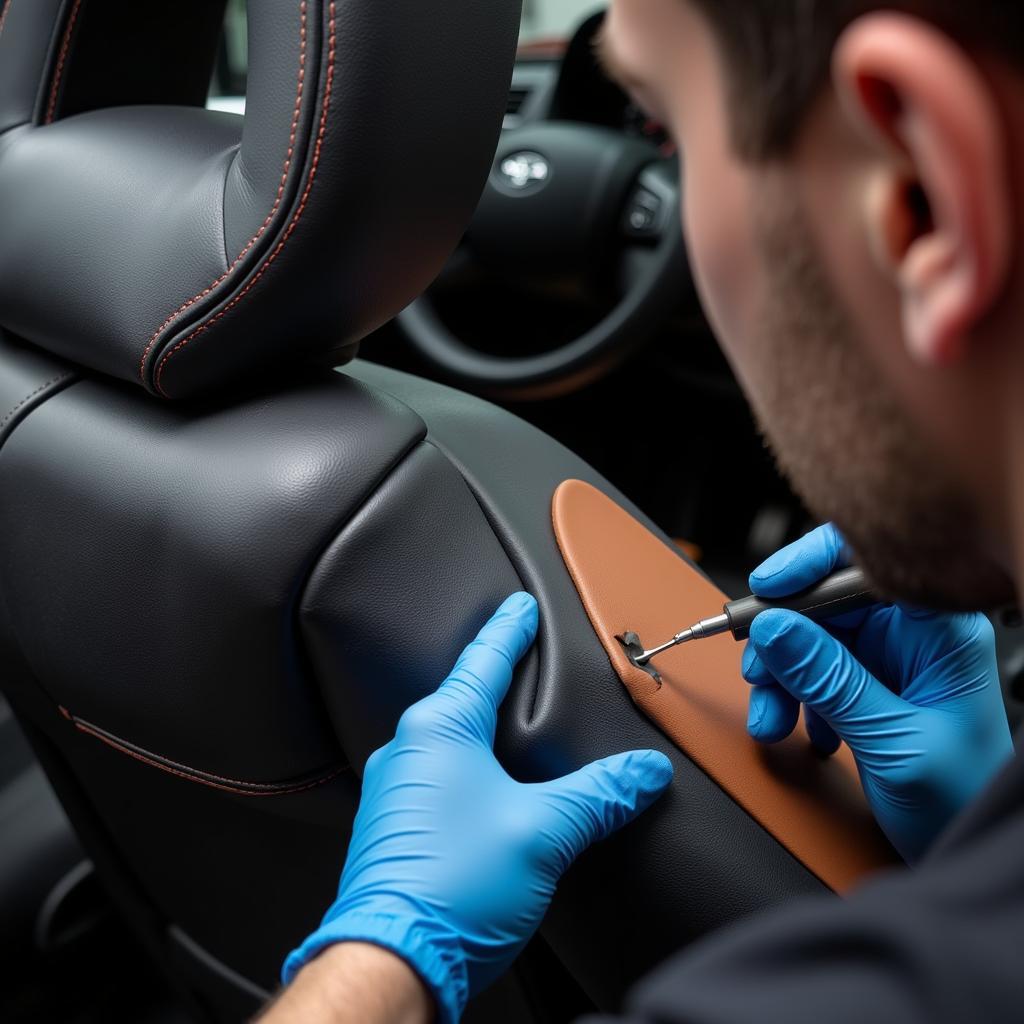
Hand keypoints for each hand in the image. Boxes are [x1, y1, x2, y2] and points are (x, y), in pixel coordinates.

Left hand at [282, 592, 672, 1022]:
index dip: (509, 630)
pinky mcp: (395, 830)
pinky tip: (487, 793)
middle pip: (460, 697)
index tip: (519, 606)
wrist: (392, 964)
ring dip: (480, 730)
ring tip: (509, 725)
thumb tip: (644, 771)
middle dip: (492, 677)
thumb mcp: (544, 830)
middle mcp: (406, 752)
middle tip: (519, 656)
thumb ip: (600, 793)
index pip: (483, 661)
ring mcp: (394, 792)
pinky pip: (436, 780)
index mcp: (438, 730)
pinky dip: (467, 772)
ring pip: (447, 742)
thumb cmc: (452, 889)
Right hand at [743, 524, 1013, 863]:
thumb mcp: (891, 739)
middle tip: (759, 670)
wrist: (967, 846)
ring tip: (773, 718)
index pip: (867, 562)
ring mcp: (887, 660)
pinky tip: (803, 731)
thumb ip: (829, 680)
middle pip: (823, 602)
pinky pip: (810, 673)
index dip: (811, 564)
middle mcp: (910, 636)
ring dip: (779, 678)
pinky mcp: (865, 686)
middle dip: (782, 638)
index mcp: (937, 630)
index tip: (768, 591)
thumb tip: (774, 628)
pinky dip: (792, 700)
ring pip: (808, 639)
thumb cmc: (964, 798)